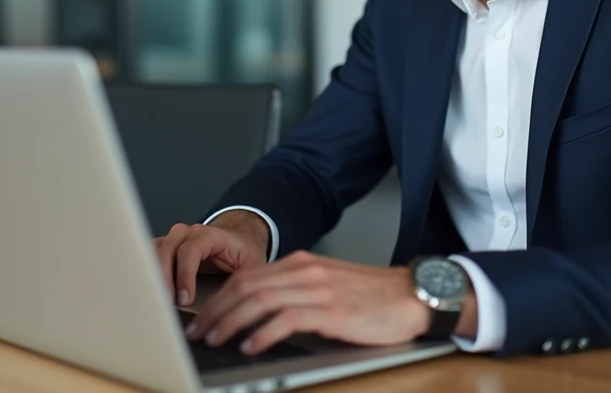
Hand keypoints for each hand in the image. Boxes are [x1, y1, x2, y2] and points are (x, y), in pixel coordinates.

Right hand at [154, 214, 269, 307]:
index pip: (191, 250)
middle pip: (168, 249)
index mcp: (211, 234)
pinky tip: (149, 290)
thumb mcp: (253, 265)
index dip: (185, 274)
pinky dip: (147, 271)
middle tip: (168, 303)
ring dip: (152, 274)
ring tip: (157, 299)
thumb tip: (231, 305)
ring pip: (155, 250)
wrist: (238, 240)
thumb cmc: (244, 251)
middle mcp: (189, 233)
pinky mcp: (167, 249)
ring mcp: (176, 239)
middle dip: (165, 278)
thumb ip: (245, 281)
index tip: (185, 299)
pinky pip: (150, 254)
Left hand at [185, 251, 431, 354]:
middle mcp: (306, 272)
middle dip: (217, 310)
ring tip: (216, 339)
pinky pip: (287, 319)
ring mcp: (319, 290)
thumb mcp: (328, 286)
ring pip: (261, 300)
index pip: (248, 277)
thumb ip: (298, 292)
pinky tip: (251, 346)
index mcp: (302, 264)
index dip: (221, 298)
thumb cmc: (373, 297)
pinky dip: (263, 333)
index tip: (204, 318)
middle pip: (247, 286)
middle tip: (198, 332)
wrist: (412, 295)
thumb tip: (261, 315)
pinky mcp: (333, 311)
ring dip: (231, 321)